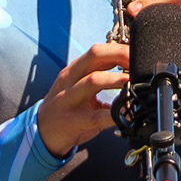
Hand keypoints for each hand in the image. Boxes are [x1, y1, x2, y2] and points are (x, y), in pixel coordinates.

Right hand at [35, 36, 129, 157]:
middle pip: (94, 56)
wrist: (42, 132)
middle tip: (137, 63)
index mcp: (74, 70)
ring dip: (116, 79)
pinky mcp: (72, 121)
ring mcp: (68, 99)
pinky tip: (127, 116)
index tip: (137, 53)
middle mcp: (70, 79)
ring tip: (132, 82)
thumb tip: (129, 68)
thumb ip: (101, 76)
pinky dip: (114, 115)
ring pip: (92, 80)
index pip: (97, 51)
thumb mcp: (78, 87)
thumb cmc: (66, 108)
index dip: (120, 49)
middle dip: (120, 55)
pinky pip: (96, 117)